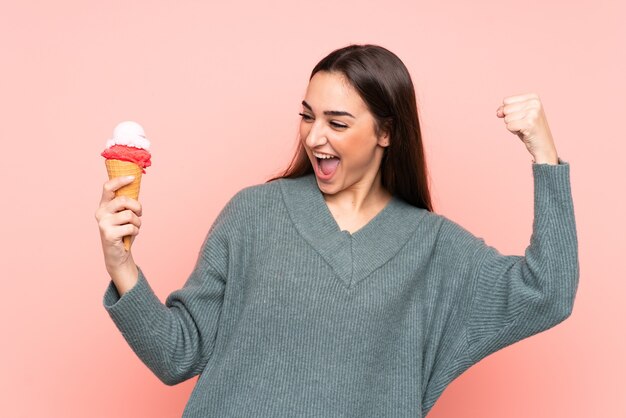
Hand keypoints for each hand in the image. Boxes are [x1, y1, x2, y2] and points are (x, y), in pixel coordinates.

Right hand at [95, 176, 141, 291]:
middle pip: (123, 200)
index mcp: (104, 205)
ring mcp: (103, 223)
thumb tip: (136, 183)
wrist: (118, 254)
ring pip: (129, 215)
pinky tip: (130, 235)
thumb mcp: (125, 214)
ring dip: (138, 222)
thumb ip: (127, 202)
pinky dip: (136, 231)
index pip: (108, 187)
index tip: (132, 177)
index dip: (120, 180)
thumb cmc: (123, 231)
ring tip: (134, 227)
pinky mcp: (108, 234)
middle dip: (137, 206)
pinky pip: (131, 227)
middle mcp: (101, 212)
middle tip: (139, 213)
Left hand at [496, 93, 558, 163]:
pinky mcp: (530, 123)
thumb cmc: (529, 129)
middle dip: (510, 119)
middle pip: (506, 109)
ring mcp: (533, 112)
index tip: (521, 117)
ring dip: (512, 126)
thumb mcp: (517, 115)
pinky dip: (513, 131)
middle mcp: (535, 103)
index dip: (509, 111)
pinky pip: (509, 126)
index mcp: (533, 97)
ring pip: (507, 118)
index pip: (506, 100)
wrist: (544, 145)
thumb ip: (506, 110)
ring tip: (524, 128)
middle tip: (523, 124)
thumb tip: (498, 112)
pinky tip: (524, 132)